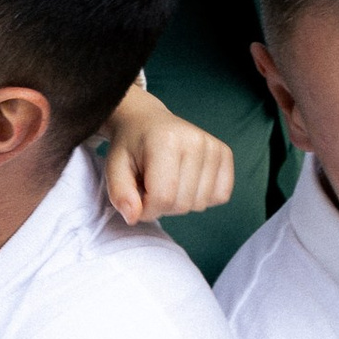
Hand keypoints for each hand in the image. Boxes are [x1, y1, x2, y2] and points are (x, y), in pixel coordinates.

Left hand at [101, 86, 235, 227]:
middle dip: (163, 206)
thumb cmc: (130, 147)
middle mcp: (195, 141)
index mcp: (165, 141)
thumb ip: (120, 194)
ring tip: (168, 181)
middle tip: (151, 187)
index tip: (138, 198)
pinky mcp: (224, 154)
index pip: (162, 198)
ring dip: (181, 202)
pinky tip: (187, 182)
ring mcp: (213, 146)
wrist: (146, 121)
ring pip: (201, 204)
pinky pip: (221, 195)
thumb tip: (134, 217)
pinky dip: (202, 197)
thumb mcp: (114, 168)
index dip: (147, 209)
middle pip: (183, 204)